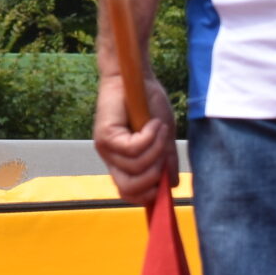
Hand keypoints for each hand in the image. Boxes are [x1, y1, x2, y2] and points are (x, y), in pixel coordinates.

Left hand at [93, 72, 177, 204]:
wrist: (136, 78)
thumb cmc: (148, 105)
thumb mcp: (163, 138)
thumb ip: (165, 161)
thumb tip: (171, 186)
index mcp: (123, 162)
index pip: (129, 193)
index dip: (147, 196)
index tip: (164, 186)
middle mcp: (111, 159)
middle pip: (129, 189)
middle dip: (154, 177)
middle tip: (163, 153)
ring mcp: (105, 148)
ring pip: (136, 168)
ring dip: (155, 150)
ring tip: (158, 129)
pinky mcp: (105, 135)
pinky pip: (133, 149)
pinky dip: (149, 138)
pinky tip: (152, 124)